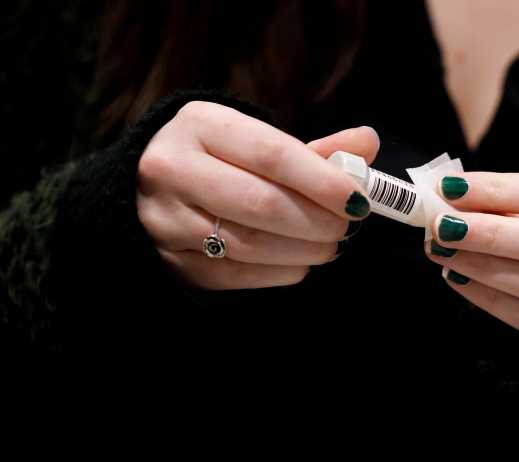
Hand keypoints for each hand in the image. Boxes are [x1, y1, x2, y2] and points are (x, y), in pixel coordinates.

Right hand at [137, 101, 377, 288]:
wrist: (146, 187)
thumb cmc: (217, 159)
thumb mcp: (255, 140)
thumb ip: (313, 149)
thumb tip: (367, 143)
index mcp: (200, 125)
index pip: (272, 155)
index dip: (322, 181)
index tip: (358, 200)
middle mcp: (173, 168)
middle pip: (261, 203)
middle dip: (317, 221)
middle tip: (346, 226)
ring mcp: (165, 219)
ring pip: (249, 244)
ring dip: (303, 250)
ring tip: (330, 246)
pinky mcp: (169, 260)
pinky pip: (235, 275)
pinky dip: (279, 273)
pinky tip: (300, 264)